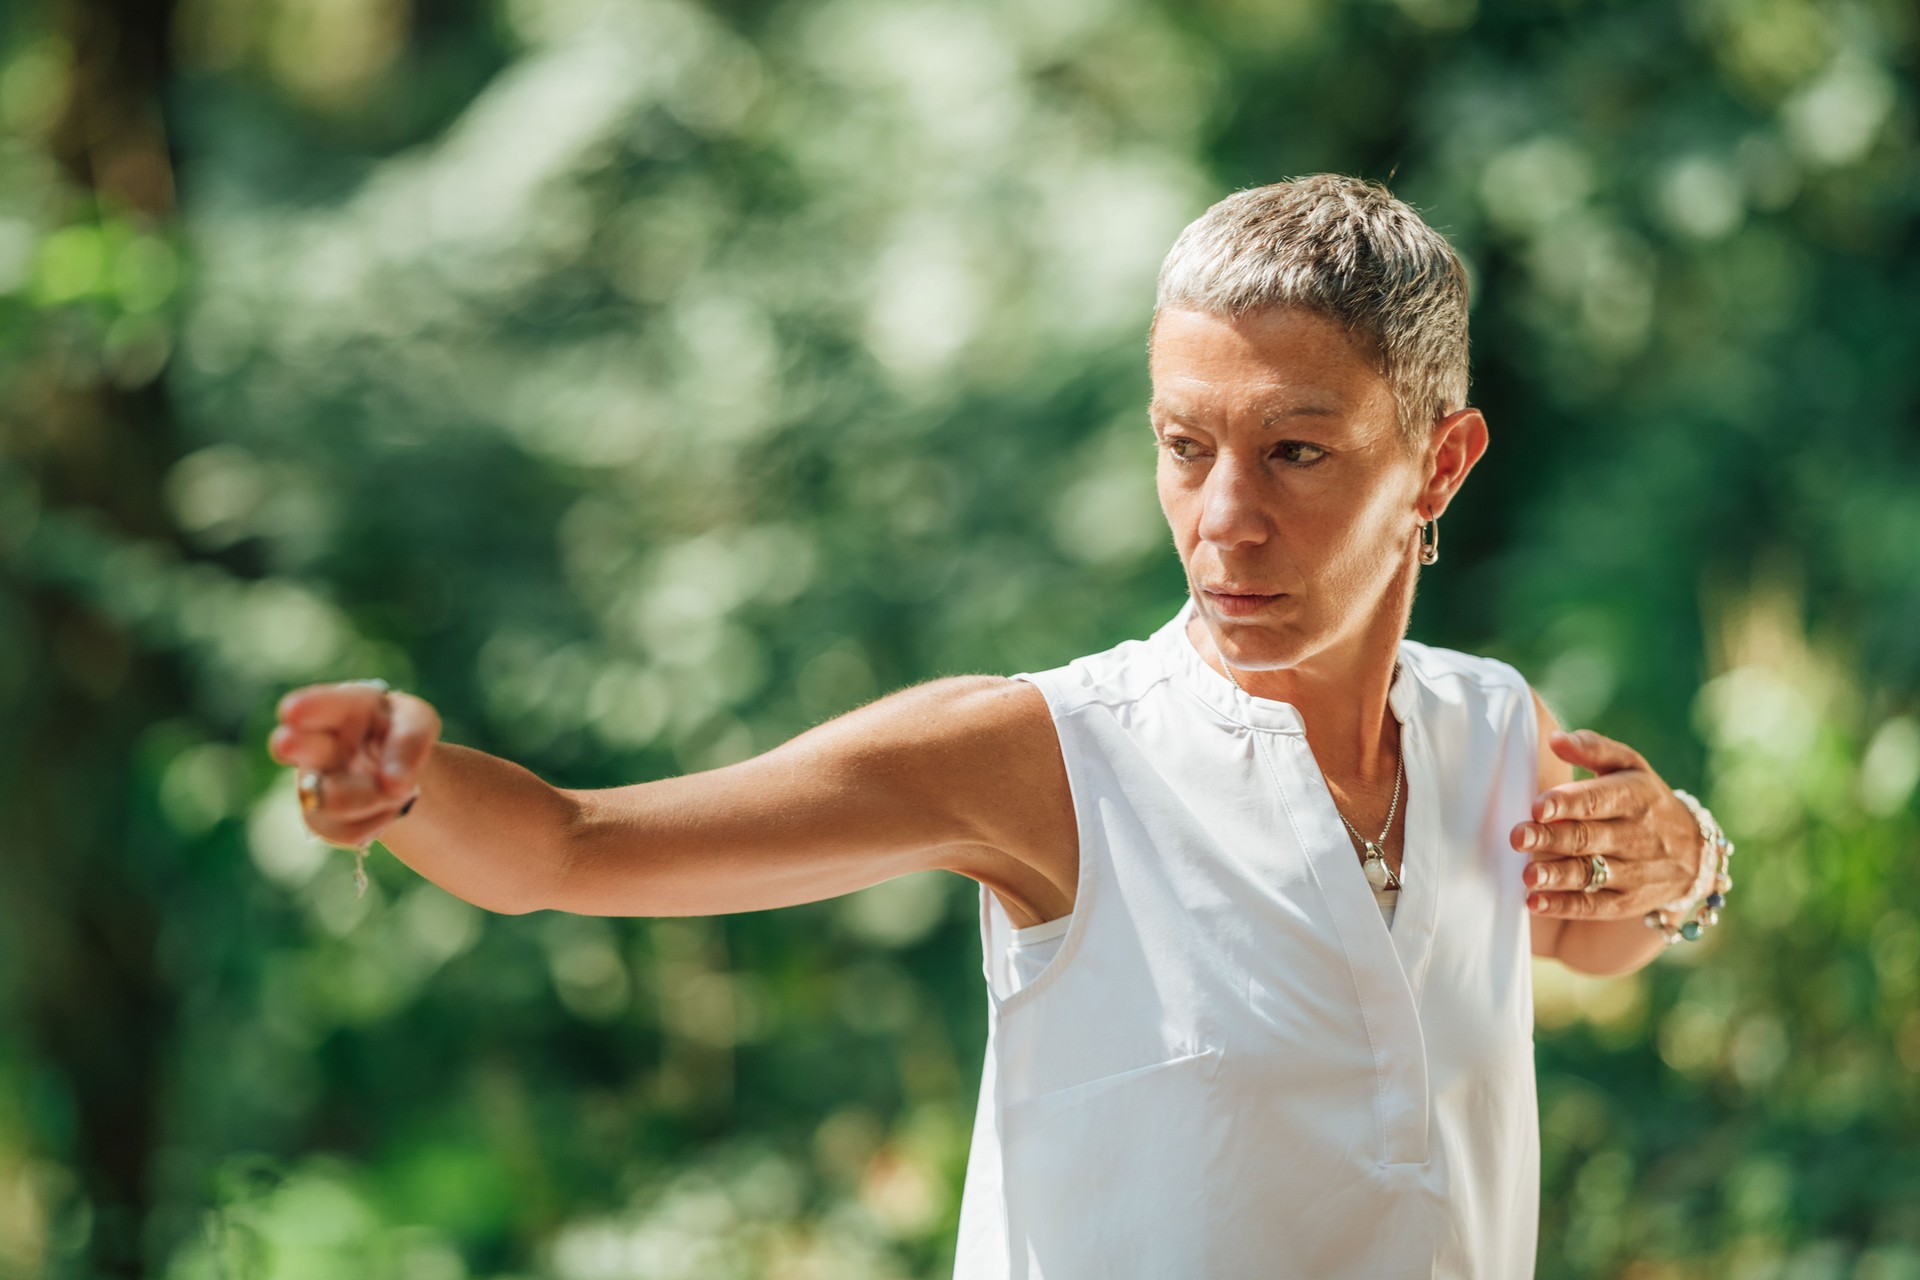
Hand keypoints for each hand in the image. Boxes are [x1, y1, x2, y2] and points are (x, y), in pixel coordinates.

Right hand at [268, 679, 439, 849]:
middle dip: (293, 744)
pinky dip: (378, 823)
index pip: (320, 704)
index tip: (293, 711)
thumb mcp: (416, 723)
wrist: (391, 767)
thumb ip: (409, 741)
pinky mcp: (316, 818)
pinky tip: (384, 807)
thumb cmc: (398, 734)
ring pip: (334, 800)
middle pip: (293, 744)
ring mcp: (309, 782)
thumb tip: (394, 784)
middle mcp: (313, 742)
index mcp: (340, 708)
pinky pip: (348, 832)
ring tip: (396, 788)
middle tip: (286, 743)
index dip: (308, 707)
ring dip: (375, 798)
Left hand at [1510, 729, 1702, 921]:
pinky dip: (1563, 905)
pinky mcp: (1627, 902)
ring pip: (1591, 874)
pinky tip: (1534, 902)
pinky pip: (1594, 906)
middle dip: (1551, 838)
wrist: (1696, 853)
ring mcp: (1634, 871)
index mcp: (1635, 796)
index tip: (1537, 806)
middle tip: (1517, 837)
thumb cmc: (1644, 799)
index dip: (1568, 803)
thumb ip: (1593, 748)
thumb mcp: (1629, 766)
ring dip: (1557, 876)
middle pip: (1588, 837)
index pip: (1599, 799)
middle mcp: (1637, 835)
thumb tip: (1555, 738)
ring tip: (1527, 876)